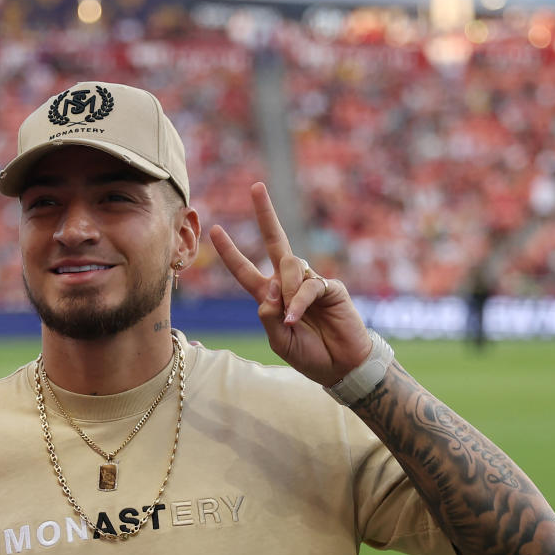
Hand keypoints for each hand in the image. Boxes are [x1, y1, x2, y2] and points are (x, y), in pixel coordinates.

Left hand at [209, 183, 371, 385]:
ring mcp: (310, 282)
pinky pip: (309, 285)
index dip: (230, 252)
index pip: (245, 271)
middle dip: (265, 214)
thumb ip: (269, 317)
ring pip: (289, 267)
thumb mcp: (279, 340)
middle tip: (256, 187)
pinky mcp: (330, 287)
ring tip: (292, 318)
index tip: (214, 230)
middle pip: (276, 242)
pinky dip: (300, 301)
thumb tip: (270, 289)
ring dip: (286, 290)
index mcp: (271, 296)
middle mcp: (288, 284)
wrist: (341, 367)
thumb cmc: (309, 355)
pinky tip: (298, 317)